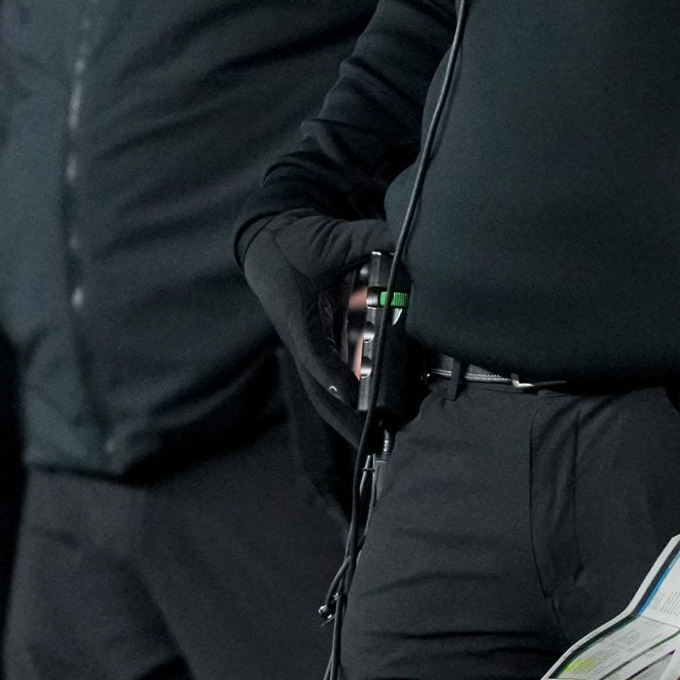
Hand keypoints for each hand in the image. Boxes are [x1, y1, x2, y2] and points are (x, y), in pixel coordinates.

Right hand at [239, 212, 390, 439]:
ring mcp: (309, 348)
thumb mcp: (333, 238)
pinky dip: (356, 398)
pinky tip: (381, 413)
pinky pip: (337, 379)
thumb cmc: (297, 245)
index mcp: (298, 318)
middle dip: (347, 419)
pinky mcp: (319, 347)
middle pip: (322, 391)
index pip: (314, 353)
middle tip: (377, 441)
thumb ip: (371, 239)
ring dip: (351, 418)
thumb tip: (410, 242)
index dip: (332, 375)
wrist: (269, 242)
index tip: (350, 395)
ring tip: (383, 439)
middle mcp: (302, 341)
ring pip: (328, 393)